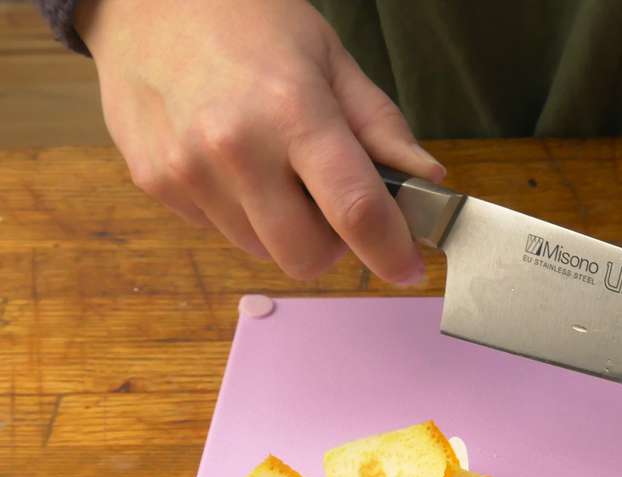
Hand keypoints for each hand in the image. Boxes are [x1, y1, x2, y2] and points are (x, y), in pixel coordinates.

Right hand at [77, 0, 442, 283]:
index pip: (356, 211)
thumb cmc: (246, 17)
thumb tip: (428, 180)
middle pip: (306, 256)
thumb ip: (380, 125)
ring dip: (283, 228)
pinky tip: (230, 160)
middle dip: (331, 243)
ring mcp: (185, 170)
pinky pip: (217, 229)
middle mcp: (233, 149)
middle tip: (332, 202)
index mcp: (292, 112)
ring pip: (262, 249)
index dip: (392, 251)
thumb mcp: (328, 57)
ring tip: (274, 167)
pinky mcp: (152, 182)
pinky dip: (239, 211)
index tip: (408, 266)